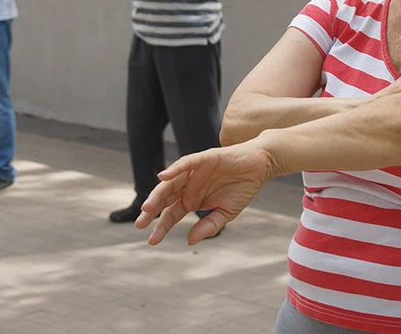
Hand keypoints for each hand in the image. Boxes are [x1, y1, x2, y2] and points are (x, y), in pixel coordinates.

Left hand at [135, 143, 273, 244]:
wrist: (260, 166)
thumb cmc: (243, 187)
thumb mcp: (226, 213)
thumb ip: (209, 226)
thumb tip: (189, 240)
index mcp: (192, 199)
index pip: (171, 214)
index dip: (161, 227)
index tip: (152, 240)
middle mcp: (189, 185)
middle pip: (165, 199)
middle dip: (152, 211)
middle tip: (140, 224)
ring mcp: (195, 172)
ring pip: (171, 182)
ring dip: (158, 194)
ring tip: (148, 207)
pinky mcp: (204, 159)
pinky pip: (186, 163)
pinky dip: (174, 169)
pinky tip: (164, 176)